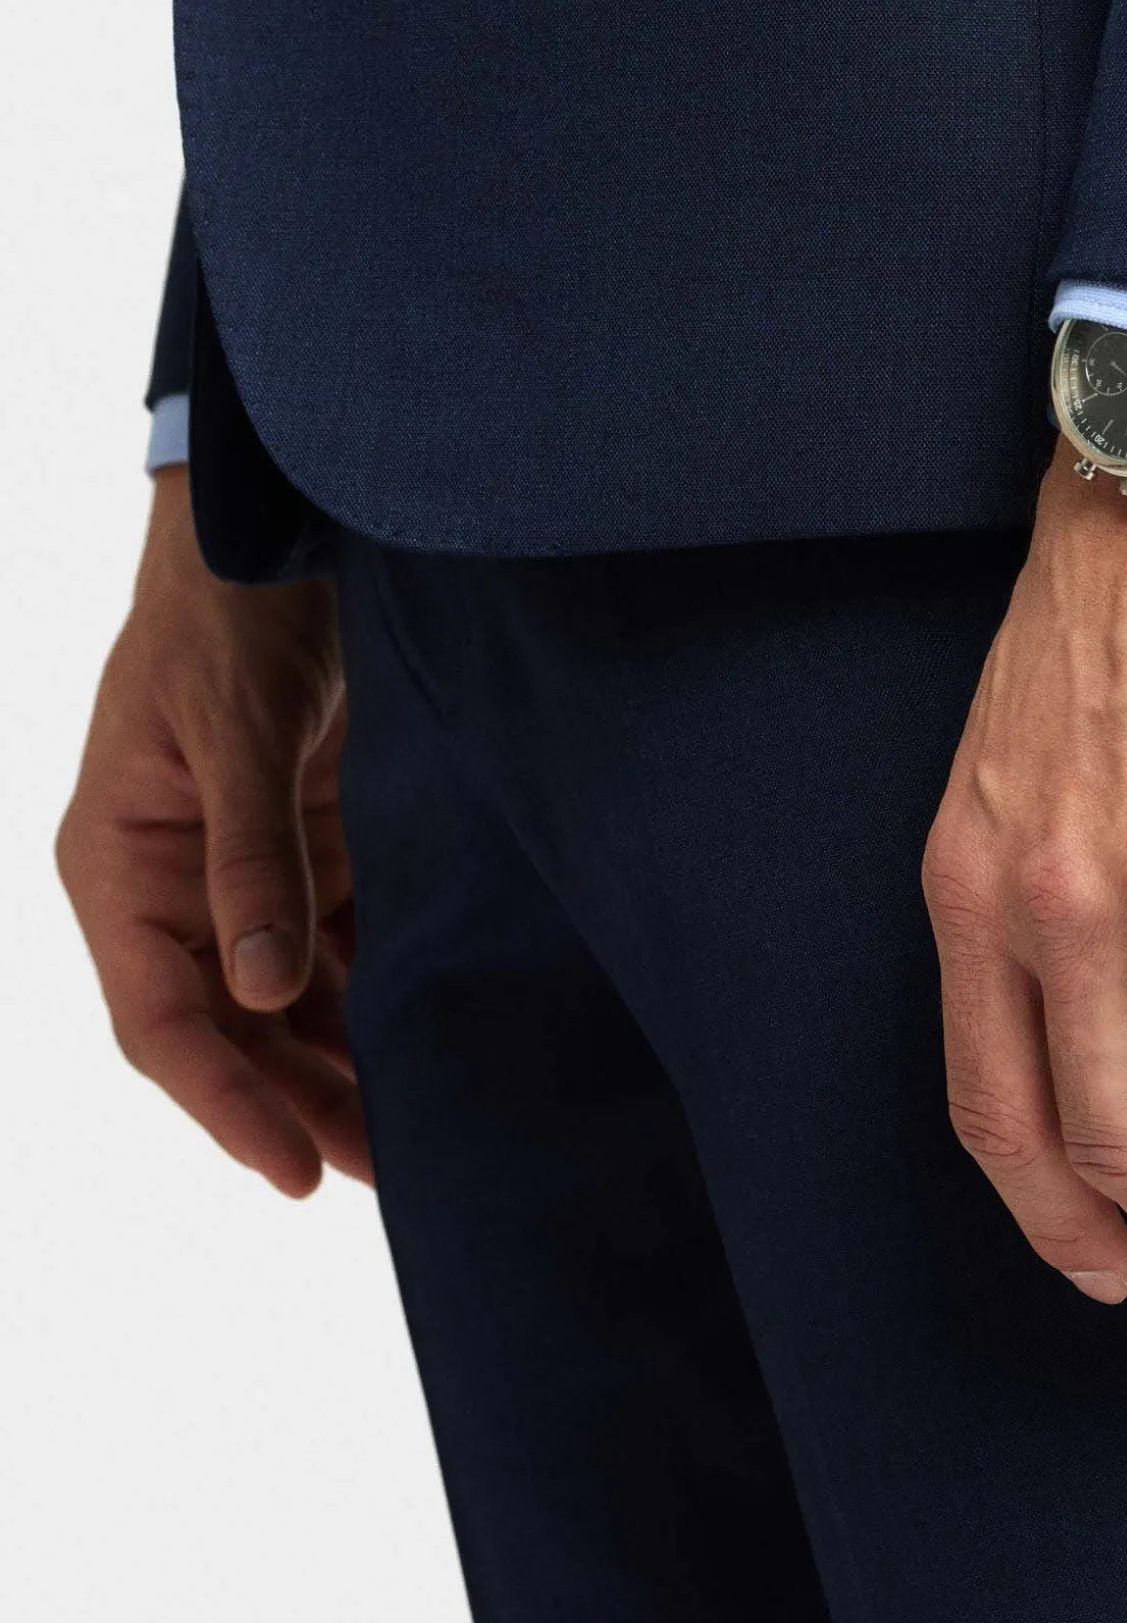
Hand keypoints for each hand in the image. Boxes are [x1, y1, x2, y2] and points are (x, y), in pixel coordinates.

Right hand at [56, 468, 367, 1194]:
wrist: (277, 535)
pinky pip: (334, 945)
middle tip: (384, 1171)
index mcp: (117, 869)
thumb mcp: (236, 732)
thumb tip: (259, 989)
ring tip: (418, 1131)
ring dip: (341, 1061)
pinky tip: (429, 1035)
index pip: (162, 1020)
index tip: (291, 1170)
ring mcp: (241, 874)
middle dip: (299, 1101)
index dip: (225, 1102)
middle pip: (230, 1029)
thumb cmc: (226, 616)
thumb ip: (251, 858)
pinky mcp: (305, 848)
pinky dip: (373, 993)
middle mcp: (171, 889)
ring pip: (285, 1001)